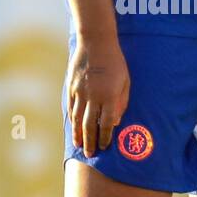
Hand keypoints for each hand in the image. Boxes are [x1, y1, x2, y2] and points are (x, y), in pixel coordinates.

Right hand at [68, 35, 129, 156]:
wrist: (95, 42)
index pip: (107, 122)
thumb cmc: (115, 62)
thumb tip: (115, 122)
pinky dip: (72, 120)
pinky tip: (73, 128)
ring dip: (79, 134)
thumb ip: (122, 102)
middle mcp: (94, 96)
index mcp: (110, 95)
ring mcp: (80, 92)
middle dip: (91, 141)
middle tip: (90, 154)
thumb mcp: (125, 81)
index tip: (105, 146)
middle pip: (90, 125)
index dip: (105, 136)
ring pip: (78, 119)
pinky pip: (71, 108)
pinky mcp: (72, 87)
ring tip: (80, 146)